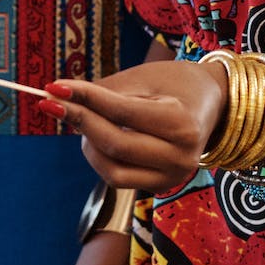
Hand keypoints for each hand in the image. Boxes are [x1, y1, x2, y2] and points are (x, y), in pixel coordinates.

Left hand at [42, 61, 227, 195]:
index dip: (84, 98)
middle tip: (52, 100)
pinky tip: (96, 136)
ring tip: (83, 117)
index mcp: (181, 123)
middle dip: (79, 120)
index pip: (121, 112)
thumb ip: (104, 92)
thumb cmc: (176, 83)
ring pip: (112, 169)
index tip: (53, 86)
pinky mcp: (161, 187)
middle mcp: (181, 157)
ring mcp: (172, 177)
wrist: (213, 104)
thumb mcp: (144, 78)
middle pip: (114, 143)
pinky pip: (118, 177)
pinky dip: (101, 157)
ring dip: (87, 143)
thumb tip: (58, 98)